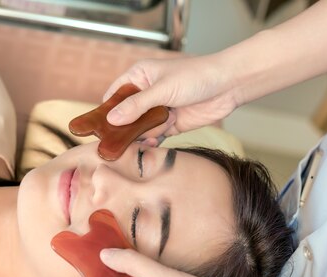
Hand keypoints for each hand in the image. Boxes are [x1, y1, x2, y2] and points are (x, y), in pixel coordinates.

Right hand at [103, 54, 239, 139]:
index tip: (99, 129)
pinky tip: (148, 148)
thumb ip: (138, 105)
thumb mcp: (163, 89)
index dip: (106, 111)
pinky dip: (151, 142)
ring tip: (132, 148)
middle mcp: (147, 93)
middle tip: (112, 146)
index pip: (115, 95)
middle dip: (121, 129)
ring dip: (137, 138)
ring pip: (140, 128)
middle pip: (126, 115)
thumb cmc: (196, 77)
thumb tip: (112, 118)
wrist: (227, 86)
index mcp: (140, 76)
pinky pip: (155, 136)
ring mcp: (159, 110)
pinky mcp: (172, 124)